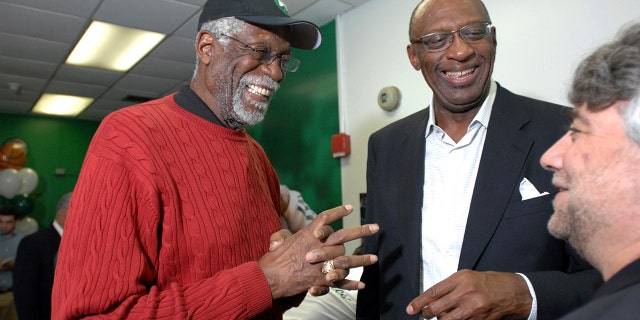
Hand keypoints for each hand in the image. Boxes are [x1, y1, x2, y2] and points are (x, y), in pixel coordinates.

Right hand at [260, 204, 377, 298]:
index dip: (338, 212)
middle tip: (375, 227)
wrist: (269, 278)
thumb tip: (282, 238)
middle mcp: (318, 247)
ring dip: (362, 259)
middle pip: (343, 236)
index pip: (325, 219)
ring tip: (375, 258)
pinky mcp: (321, 280)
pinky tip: (361, 284)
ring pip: (346, 260)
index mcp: (308, 235)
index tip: (350, 208)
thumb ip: (282, 236)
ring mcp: (321, 264)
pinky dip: (350, 284)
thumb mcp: (276, 241)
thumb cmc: (272, 260)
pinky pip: (339, 281)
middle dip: (361, 231)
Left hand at [406, 270, 531, 319]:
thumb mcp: (466, 277)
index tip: (411, 309)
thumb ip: (449, 287)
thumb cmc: (487, 283)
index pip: (433, 292)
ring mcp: (472, 308)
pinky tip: (455, 318)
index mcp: (460, 279)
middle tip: (425, 314)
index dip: (419, 302)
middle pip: (436, 308)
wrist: (512, 292)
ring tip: (441, 316)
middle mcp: (465, 293)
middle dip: (427, 313)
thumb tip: (431, 299)